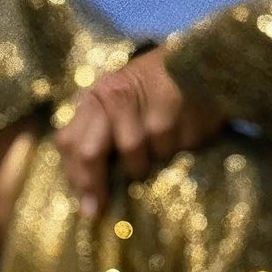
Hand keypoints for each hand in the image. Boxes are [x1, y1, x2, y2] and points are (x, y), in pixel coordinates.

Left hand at [56, 48, 223, 215]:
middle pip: (92, 153)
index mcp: (97, 95)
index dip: (75, 177)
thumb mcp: (118, 100)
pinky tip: (181, 138)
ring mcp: (145, 109)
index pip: (70, 141)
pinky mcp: (178, 119)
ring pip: (135, 162)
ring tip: (157, 154)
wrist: (201, 62)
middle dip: (95, 185)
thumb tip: (83, 185)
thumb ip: (95, 132)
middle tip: (100, 209)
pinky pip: (170, 156)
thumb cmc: (153, 88)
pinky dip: (174, 155)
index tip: (86, 206)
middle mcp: (116, 98)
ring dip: (144, 167)